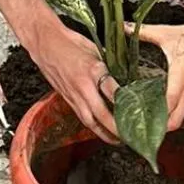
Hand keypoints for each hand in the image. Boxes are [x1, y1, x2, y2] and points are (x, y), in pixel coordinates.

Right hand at [27, 17, 118, 143]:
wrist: (45, 43)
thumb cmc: (70, 42)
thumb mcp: (96, 49)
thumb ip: (110, 65)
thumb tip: (125, 75)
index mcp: (93, 69)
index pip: (112, 91)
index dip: (125, 104)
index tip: (138, 112)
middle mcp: (83, 86)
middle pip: (101, 113)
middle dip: (116, 128)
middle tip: (130, 137)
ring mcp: (73, 94)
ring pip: (90, 121)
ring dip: (104, 133)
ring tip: (118, 140)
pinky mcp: (66, 98)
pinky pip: (81, 116)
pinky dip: (93, 126)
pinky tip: (101, 131)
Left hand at [138, 18, 183, 131]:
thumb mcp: (166, 33)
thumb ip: (144, 32)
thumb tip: (124, 27)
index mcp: (180, 74)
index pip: (170, 101)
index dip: (157, 114)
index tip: (141, 120)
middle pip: (176, 120)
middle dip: (160, 128)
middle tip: (140, 125)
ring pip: (180, 116)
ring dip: (165, 121)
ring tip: (145, 118)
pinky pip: (183, 108)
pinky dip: (172, 111)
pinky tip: (158, 106)